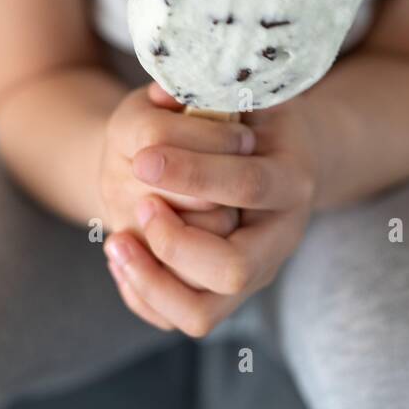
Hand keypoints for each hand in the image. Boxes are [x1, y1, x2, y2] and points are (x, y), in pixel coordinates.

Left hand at [104, 86, 319, 337]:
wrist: (273, 154)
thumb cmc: (250, 115)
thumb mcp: (241, 90)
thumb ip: (210, 89)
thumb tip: (164, 94)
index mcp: (291, 178)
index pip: (249, 186)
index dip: (194, 173)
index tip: (143, 157)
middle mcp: (279, 237)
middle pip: (235, 269)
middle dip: (177, 242)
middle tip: (143, 205)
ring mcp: (254, 273)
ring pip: (205, 313)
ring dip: (153, 281)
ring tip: (117, 241)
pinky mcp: (225, 295)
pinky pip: (180, 319)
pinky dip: (144, 296)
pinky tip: (121, 254)